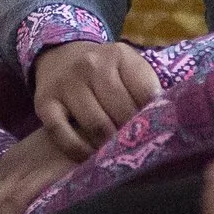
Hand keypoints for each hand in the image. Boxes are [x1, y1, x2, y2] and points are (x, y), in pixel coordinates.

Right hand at [32, 40, 162, 158]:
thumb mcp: (128, 69)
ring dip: (109, 147)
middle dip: (133, 136)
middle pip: (122, 113)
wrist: (60, 55)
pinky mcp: (44, 103)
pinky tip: (90, 158)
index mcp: (120, 55)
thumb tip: (169, 127)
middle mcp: (92, 64)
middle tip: (140, 152)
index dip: (156, 119)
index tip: (161, 136)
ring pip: (96, 126)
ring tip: (118, 155)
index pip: (148, 95)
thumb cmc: (104, 71)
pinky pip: (63, 134)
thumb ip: (147, 91)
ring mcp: (66, 83)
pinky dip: (79, 151)